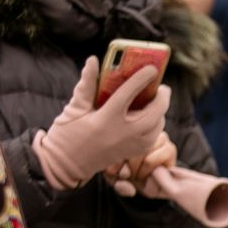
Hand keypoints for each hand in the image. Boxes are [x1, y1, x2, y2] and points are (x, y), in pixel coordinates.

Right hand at [32, 58, 172, 190]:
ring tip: (156, 101)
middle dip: (162, 98)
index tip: (152, 68)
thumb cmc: (67, 135)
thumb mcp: (73, 109)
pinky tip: (151, 117)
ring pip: (158, 126)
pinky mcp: (133, 153)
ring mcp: (130, 145)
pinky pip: (154, 137)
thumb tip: (92, 61)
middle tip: (162, 87)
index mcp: (106, 119)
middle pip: (154, 113)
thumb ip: (86, 86)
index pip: (128, 94)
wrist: (65, 166)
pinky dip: (156, 125)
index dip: (141, 79)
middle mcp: (122, 133)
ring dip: (161, 112)